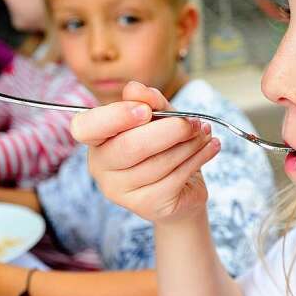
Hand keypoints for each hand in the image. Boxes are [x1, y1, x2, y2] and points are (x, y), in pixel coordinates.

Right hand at [70, 81, 218, 223]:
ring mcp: (120, 191)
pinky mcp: (147, 205)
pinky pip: (175, 178)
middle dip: (169, 130)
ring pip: (158, 163)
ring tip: (204, 133)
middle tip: (193, 122)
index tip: (146, 110)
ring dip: (189, 144)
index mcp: (96, 139)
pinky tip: (210, 147)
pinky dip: (198, 159)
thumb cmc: (164, 145)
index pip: (85, 127)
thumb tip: (136, 89)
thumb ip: (148, 101)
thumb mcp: (159, 116)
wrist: (183, 187)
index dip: (115, 117)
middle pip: (129, 147)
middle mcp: (100, 167)